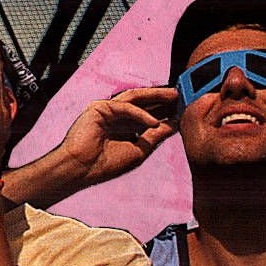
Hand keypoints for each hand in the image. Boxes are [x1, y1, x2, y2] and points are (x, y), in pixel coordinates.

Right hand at [55, 87, 178, 186]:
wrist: (81, 170)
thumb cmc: (107, 164)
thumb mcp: (140, 149)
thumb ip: (156, 135)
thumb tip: (175, 124)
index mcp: (126, 127)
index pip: (149, 114)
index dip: (166, 111)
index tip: (184, 109)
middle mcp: (117, 117)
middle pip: (144, 103)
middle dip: (163, 99)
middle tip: (182, 96)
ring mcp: (108, 110)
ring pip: (135, 98)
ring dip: (155, 96)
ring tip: (174, 96)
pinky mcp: (99, 108)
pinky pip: (124, 107)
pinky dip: (140, 114)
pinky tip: (155, 122)